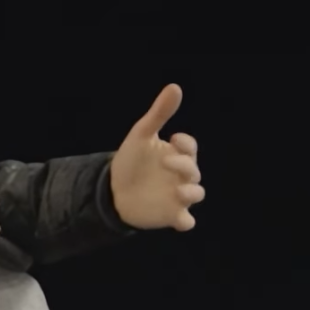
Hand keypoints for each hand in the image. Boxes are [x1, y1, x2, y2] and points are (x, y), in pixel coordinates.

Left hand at [108, 83, 204, 231]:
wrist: (112, 190)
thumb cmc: (130, 161)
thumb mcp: (142, 134)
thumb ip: (159, 113)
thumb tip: (175, 87)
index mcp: (177, 155)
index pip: (191, 148)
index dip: (186, 144)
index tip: (173, 138)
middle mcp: (182, 175)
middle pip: (194, 170)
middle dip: (184, 166)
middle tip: (166, 162)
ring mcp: (178, 196)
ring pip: (197, 195)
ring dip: (191, 192)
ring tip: (179, 190)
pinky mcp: (172, 215)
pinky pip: (186, 222)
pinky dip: (186, 222)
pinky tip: (180, 220)